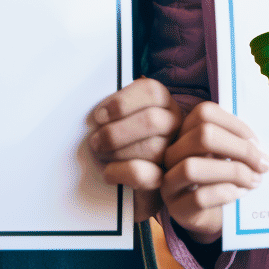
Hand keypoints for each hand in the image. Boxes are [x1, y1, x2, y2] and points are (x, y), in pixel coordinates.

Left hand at [88, 78, 183, 220]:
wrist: (130, 170)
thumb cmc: (121, 135)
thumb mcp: (121, 113)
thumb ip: (115, 108)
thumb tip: (99, 116)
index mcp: (162, 100)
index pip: (150, 92)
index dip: (121, 102)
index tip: (99, 116)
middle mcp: (173, 122)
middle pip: (151, 120)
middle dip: (116, 132)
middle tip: (95, 141)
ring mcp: (173, 149)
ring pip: (150, 148)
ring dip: (116, 153)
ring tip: (100, 155)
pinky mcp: (165, 177)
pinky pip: (144, 174)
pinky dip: (119, 172)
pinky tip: (108, 171)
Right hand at [161, 101, 268, 242]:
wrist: (212, 215)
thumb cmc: (223, 178)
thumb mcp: (228, 154)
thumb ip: (237, 143)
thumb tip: (260, 147)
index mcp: (185, 132)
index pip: (205, 113)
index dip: (235, 124)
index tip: (257, 143)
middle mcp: (172, 153)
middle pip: (202, 135)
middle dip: (240, 148)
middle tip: (263, 164)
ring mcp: (170, 181)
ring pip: (193, 167)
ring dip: (232, 172)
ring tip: (255, 180)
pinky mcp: (176, 209)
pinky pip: (198, 198)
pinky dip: (224, 193)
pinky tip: (240, 194)